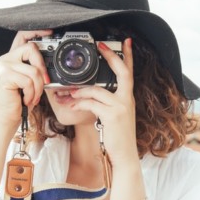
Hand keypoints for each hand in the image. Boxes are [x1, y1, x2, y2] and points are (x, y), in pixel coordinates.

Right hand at [0, 30, 52, 130]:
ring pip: (33, 70)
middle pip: (31, 49)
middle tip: (44, 82)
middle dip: (42, 67)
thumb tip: (51, 63)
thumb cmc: (20, 100)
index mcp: (13, 57)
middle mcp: (6, 58)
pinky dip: (32, 93)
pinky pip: (28, 81)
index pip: (23, 36)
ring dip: (38, 88)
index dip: (36, 31)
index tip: (50, 32)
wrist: (8, 117)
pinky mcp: (5, 76)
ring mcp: (4, 66)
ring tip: (32, 97)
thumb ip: (36, 69)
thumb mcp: (31, 81)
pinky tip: (25, 99)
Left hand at [68, 38, 137, 163]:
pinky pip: (92, 103)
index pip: (130, 72)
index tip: (126, 42)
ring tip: (69, 93)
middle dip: (111, 57)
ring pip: (97, 90)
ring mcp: (121, 107)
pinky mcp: (112, 115)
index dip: (128, 56)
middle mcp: (127, 100)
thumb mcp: (115, 117)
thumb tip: (89, 94)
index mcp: (128, 98)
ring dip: (80, 90)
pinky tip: (71, 105)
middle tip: (101, 46)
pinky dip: (79, 103)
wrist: (124, 157)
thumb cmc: (118, 138)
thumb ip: (107, 103)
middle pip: (122, 72)